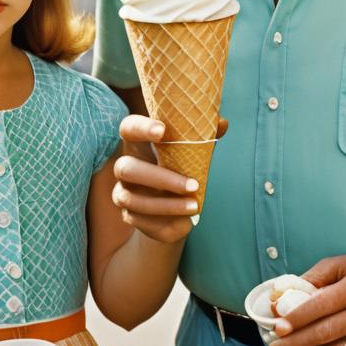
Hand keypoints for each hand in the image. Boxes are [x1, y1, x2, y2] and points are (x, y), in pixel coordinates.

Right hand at [113, 115, 202, 243]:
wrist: (173, 206)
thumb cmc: (181, 167)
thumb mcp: (192, 152)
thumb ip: (203, 137)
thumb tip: (222, 123)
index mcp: (138, 143)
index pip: (128, 128)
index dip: (141, 128)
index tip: (162, 130)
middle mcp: (124, 166)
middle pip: (127, 168)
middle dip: (161, 178)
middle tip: (194, 185)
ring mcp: (122, 191)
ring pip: (132, 200)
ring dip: (166, 205)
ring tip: (195, 206)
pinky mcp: (128, 215)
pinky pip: (141, 221)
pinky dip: (164, 222)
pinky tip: (185, 221)